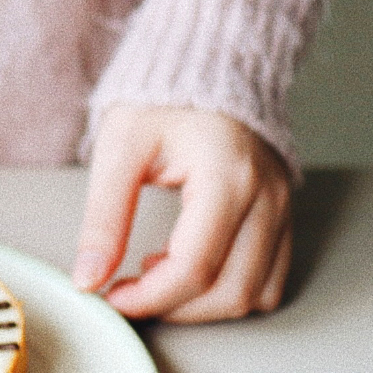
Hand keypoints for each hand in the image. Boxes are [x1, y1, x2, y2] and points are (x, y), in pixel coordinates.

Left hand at [71, 104, 291, 322]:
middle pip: (230, 292)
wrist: (205, 65)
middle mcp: (267, 197)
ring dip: (202, 305)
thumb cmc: (160, 101)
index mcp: (226, 176)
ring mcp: (283, 208)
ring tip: (154, 272)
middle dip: (173, 307)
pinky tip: (186, 265)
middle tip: (127, 292)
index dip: (150, 297)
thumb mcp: (119, 150)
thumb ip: (103, 217)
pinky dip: (228, 290)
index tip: (112, 297)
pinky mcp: (284, 215)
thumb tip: (88, 279)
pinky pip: (268, 279)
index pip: (194, 267)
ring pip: (254, 294)